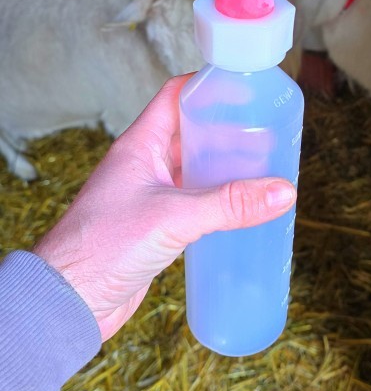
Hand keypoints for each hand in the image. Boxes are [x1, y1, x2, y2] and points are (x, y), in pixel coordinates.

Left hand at [34, 76, 295, 340]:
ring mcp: (150, 197)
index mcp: (139, 146)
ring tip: (264, 170)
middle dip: (227, 133)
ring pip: (195, 172)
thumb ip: (229, 205)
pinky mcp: (156, 228)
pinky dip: (218, 204)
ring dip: (225, 170)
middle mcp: (144, 166)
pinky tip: (242, 212)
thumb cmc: (100, 248)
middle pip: (191, 135)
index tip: (244, 90)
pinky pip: (194, 205)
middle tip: (266, 134)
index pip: (175, 97)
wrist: (68, 301)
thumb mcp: (173, 218)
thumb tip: (281, 191)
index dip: (208, 88)